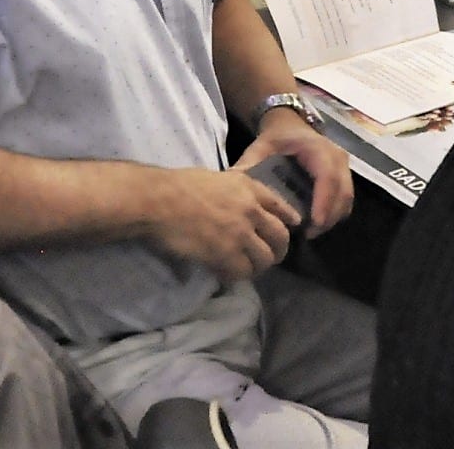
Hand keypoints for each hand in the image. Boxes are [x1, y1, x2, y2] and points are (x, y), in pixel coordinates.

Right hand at [145, 167, 298, 282]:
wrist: (158, 201)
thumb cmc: (178, 185)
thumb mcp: (215, 179)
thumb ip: (233, 191)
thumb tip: (235, 205)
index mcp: (247, 188)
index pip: (279, 205)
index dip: (289, 217)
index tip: (294, 225)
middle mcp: (250, 210)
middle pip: (280, 236)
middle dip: (279, 249)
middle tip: (271, 256)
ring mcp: (240, 234)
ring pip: (265, 258)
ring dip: (258, 266)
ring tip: (247, 269)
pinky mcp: (226, 255)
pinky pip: (243, 272)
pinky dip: (237, 275)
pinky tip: (227, 274)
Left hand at [236, 109, 354, 234]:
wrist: (290, 125)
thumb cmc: (277, 137)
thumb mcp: (261, 146)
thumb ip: (250, 163)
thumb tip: (235, 182)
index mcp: (317, 148)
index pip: (327, 176)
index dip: (323, 201)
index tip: (313, 223)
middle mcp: (336, 156)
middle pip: (342, 191)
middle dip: (328, 216)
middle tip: (308, 234)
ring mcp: (343, 167)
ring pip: (346, 198)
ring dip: (332, 218)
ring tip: (310, 232)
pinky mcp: (344, 176)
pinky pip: (345, 199)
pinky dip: (334, 214)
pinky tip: (316, 223)